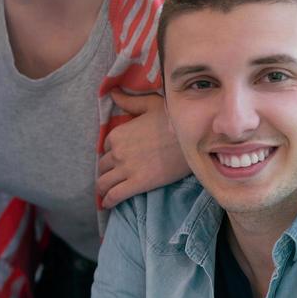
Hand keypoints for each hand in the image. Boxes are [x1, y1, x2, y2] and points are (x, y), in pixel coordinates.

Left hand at [96, 90, 188, 208]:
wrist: (194, 138)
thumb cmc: (173, 119)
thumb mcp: (150, 104)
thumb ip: (129, 102)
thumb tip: (113, 93)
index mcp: (118, 133)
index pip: (107, 147)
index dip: (112, 153)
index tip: (118, 158)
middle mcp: (117, 151)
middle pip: (103, 166)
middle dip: (106, 170)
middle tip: (112, 176)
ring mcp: (126, 168)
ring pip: (104, 182)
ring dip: (103, 188)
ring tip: (105, 192)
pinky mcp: (137, 183)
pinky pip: (115, 195)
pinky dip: (108, 201)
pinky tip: (108, 204)